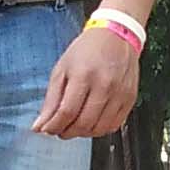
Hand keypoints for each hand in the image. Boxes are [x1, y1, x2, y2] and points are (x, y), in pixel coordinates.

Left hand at [33, 25, 139, 139]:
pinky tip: (91, 122)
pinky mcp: (130, 99)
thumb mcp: (62, 69)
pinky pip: (114, 125)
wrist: (117, 36)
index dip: (54, 126)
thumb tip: (40, 125)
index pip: (67, 112)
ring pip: (99, 129)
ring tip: (74, 125)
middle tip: (59, 129)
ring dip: (83, 133)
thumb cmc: (87, 50)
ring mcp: (120, 93)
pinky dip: (100, 130)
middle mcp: (104, 85)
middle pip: (83, 124)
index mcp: (83, 75)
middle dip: (67, 132)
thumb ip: (51, 100)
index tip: (46, 129)